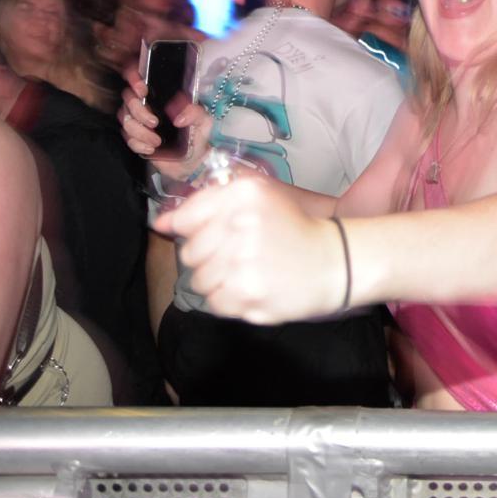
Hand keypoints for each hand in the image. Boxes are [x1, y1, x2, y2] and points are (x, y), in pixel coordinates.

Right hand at [118, 68, 211, 178]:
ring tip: (157, 141)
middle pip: (129, 99)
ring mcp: (140, 122)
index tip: (142, 89)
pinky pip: (127, 138)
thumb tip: (178, 118)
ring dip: (140, 132)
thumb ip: (195, 113)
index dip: (134, 79)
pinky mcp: (136, 139)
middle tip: (155, 122)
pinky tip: (152, 149)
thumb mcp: (204, 121)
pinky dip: (138, 144)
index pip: (142, 79)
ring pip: (126, 120)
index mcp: (163, 97)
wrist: (192, 161)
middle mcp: (149, 106)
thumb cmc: (198, 135)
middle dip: (139, 111)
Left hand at [153, 175, 345, 323]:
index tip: (219, 235)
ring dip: (220, 280)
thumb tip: (160, 224)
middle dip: (211, 256)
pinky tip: (253, 287)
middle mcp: (241, 224)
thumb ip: (207, 204)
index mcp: (243, 195)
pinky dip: (230, 299)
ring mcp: (243, 262)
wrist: (336, 261)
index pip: (186, 218)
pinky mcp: (247, 294)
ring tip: (249, 272)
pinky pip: (214, 302)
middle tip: (242, 254)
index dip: (197, 230)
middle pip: (190, 252)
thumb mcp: (259, 198)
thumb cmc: (293, 228)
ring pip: (199, 280)